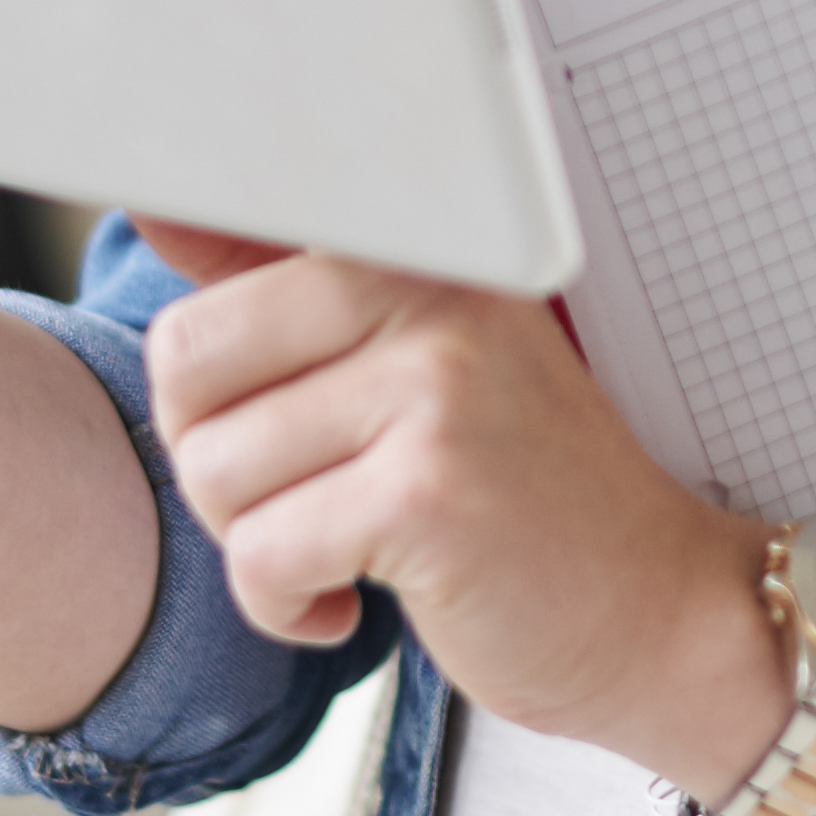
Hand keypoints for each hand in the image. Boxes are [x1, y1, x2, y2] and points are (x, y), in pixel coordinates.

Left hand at [133, 221, 779, 787]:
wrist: (655, 607)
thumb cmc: (525, 495)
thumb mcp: (418, 363)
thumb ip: (291, 289)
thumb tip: (160, 208)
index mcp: (416, 251)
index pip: (210, 277)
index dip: (206, 387)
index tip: (273, 429)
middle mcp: (429, 295)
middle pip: (188, 368)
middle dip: (215, 462)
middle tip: (301, 501)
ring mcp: (435, 388)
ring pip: (216, 469)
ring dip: (256, 545)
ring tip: (342, 551)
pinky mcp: (428, 493)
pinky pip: (262, 555)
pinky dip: (284, 606)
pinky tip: (351, 604)